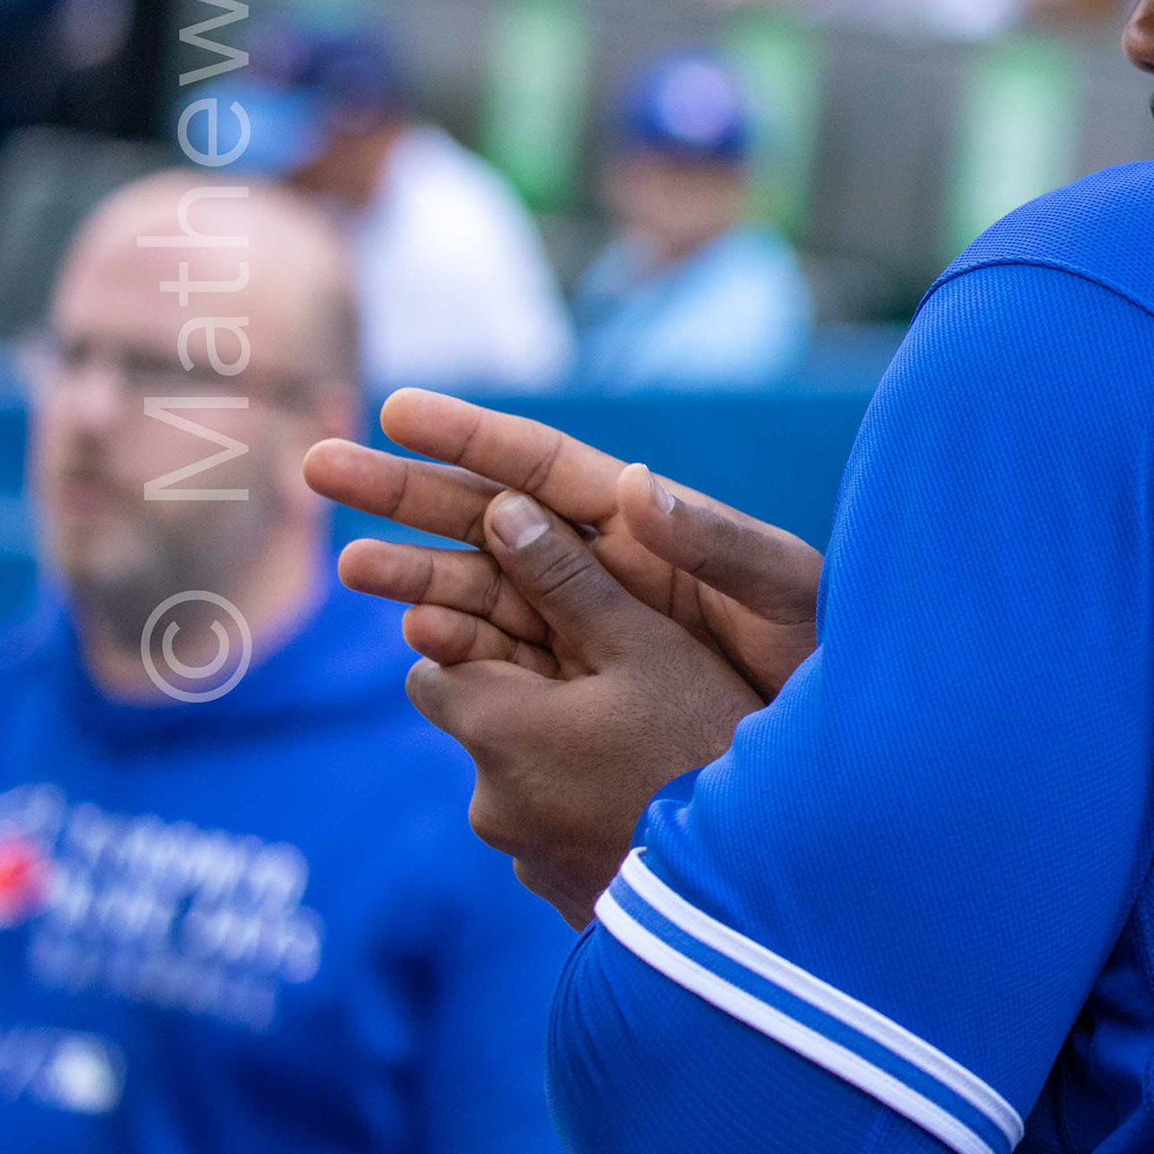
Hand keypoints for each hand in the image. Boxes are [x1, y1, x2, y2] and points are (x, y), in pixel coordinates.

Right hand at [309, 391, 821, 698]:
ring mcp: (583, 628)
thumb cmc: (828, 646)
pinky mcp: (579, 689)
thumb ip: (716, 541)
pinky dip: (459, 651)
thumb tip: (633, 487)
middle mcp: (602, 567)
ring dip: (413, 574)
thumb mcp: (784, 587)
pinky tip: (414, 645)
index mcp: (644, 523)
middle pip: (485, 517)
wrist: (838, 744)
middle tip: (315, 467)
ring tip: (346, 562)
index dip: (469, 436)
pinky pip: (506, 664)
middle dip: (404, 492)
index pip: (540, 465)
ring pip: (480, 590)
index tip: (397, 409)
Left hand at [396, 489, 764, 925]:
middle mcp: (490, 800)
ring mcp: (525, 859)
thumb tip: (501, 508)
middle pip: (480, 724)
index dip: (471, 632)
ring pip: (522, 783)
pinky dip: (589, 811)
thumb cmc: (705, 746)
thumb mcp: (648, 647)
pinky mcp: (563, 899)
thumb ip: (570, 582)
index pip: (430, 661)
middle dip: (524, 698)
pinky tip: (654, 801)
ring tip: (645, 748)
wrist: (750, 892)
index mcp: (495, 726)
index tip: (531, 621)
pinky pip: (558, 833)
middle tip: (602, 681)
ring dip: (561, 760)